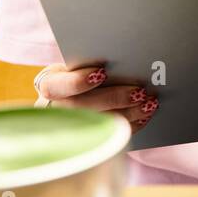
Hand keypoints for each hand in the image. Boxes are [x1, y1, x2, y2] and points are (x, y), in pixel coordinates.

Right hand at [34, 63, 159, 133]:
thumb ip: (92, 62)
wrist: (79, 93)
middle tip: (140, 92)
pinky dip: (130, 125)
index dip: (77, 81)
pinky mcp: (85, 140)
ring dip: (127, 114)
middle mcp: (54, 108)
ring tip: (149, 103)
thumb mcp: (79, 64)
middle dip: (113, 98)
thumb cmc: (82, 72)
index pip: (54, 86)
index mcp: (49, 83)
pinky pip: (109, 136)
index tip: (102, 73)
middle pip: (80, 107)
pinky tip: (145, 116)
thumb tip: (122, 56)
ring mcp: (67, 127)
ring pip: (96, 124)